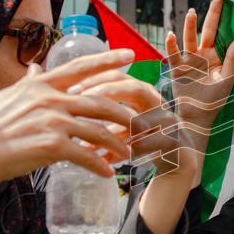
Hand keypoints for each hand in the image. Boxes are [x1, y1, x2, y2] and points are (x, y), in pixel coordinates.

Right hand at [0, 49, 139, 190]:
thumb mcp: (7, 96)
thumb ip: (27, 83)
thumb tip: (34, 68)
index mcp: (40, 85)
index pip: (81, 67)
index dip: (108, 60)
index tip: (131, 55)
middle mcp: (49, 99)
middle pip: (101, 102)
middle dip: (126, 113)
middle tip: (143, 121)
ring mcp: (51, 121)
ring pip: (99, 130)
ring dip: (118, 143)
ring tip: (129, 152)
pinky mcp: (50, 145)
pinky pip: (85, 155)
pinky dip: (99, 165)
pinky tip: (107, 173)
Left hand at [60, 67, 195, 179]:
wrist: (174, 159)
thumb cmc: (141, 138)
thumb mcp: (116, 125)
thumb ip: (95, 117)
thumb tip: (59, 108)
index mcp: (138, 92)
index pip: (115, 74)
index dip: (94, 77)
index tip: (69, 87)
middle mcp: (154, 101)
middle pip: (132, 86)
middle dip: (105, 91)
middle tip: (79, 97)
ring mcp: (166, 119)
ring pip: (145, 113)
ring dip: (121, 121)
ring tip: (97, 129)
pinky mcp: (173, 140)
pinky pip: (151, 143)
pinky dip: (131, 150)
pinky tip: (109, 158)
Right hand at [165, 0, 233, 129]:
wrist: (197, 117)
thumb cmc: (215, 101)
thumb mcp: (227, 80)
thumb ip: (232, 60)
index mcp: (215, 56)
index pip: (218, 33)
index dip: (220, 18)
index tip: (223, 1)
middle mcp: (201, 55)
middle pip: (205, 31)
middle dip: (210, 17)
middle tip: (216, 1)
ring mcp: (188, 60)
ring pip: (189, 39)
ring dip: (189, 27)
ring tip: (191, 13)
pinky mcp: (177, 68)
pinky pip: (173, 54)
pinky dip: (171, 45)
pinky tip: (171, 34)